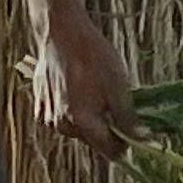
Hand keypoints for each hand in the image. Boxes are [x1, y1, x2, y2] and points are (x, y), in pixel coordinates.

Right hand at [36, 8, 135, 155]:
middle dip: (107, 128)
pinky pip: (62, 117)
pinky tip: (78, 88)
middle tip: (115, 102)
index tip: (136, 132)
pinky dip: (73, 108)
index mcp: (82, 122)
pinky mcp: (40, 106)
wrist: (61, 32)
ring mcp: (47, 117)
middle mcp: (62, 126)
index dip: (126, 143)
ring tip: (95, 90)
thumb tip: (143, 139)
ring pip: (78, 128)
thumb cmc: (92, 56)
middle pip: (93, 140)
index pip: (109, 150)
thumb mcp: (118, 85)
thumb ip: (128, 118)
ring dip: (90, 117)